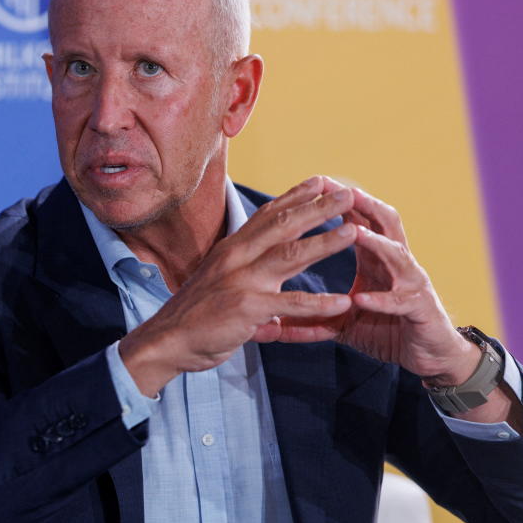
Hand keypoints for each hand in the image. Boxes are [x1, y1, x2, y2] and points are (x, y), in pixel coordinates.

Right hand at [119, 176, 356, 396]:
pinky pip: (290, 304)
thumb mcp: (220, 283)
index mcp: (231, 249)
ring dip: (324, 243)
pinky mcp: (247, 308)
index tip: (320, 182)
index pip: (267, 215)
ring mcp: (242, 281)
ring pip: (290, 256)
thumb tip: (272, 289)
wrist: (168, 340)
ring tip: (353, 232)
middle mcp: (236, 258)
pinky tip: (343, 302)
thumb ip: (248, 278)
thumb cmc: (196, 315)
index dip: (294, 196)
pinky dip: (318, 304)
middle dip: (317, 208)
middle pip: (283, 226)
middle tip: (347, 193)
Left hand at [325, 184, 476, 383]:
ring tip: (355, 234)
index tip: (317, 184)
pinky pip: (401, 301)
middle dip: (364, 205)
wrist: (429, 356)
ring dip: (376, 244)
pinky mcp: (421, 309)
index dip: (342, 201)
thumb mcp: (345, 319)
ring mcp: (412, 284)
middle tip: (340, 190)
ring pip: (397, 255)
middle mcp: (397, 264)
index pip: (361, 220)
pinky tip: (361, 299)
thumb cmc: (387, 329)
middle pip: (384, 224)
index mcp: (377, 259)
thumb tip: (275, 319)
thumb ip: (315, 314)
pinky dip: (382, 299)